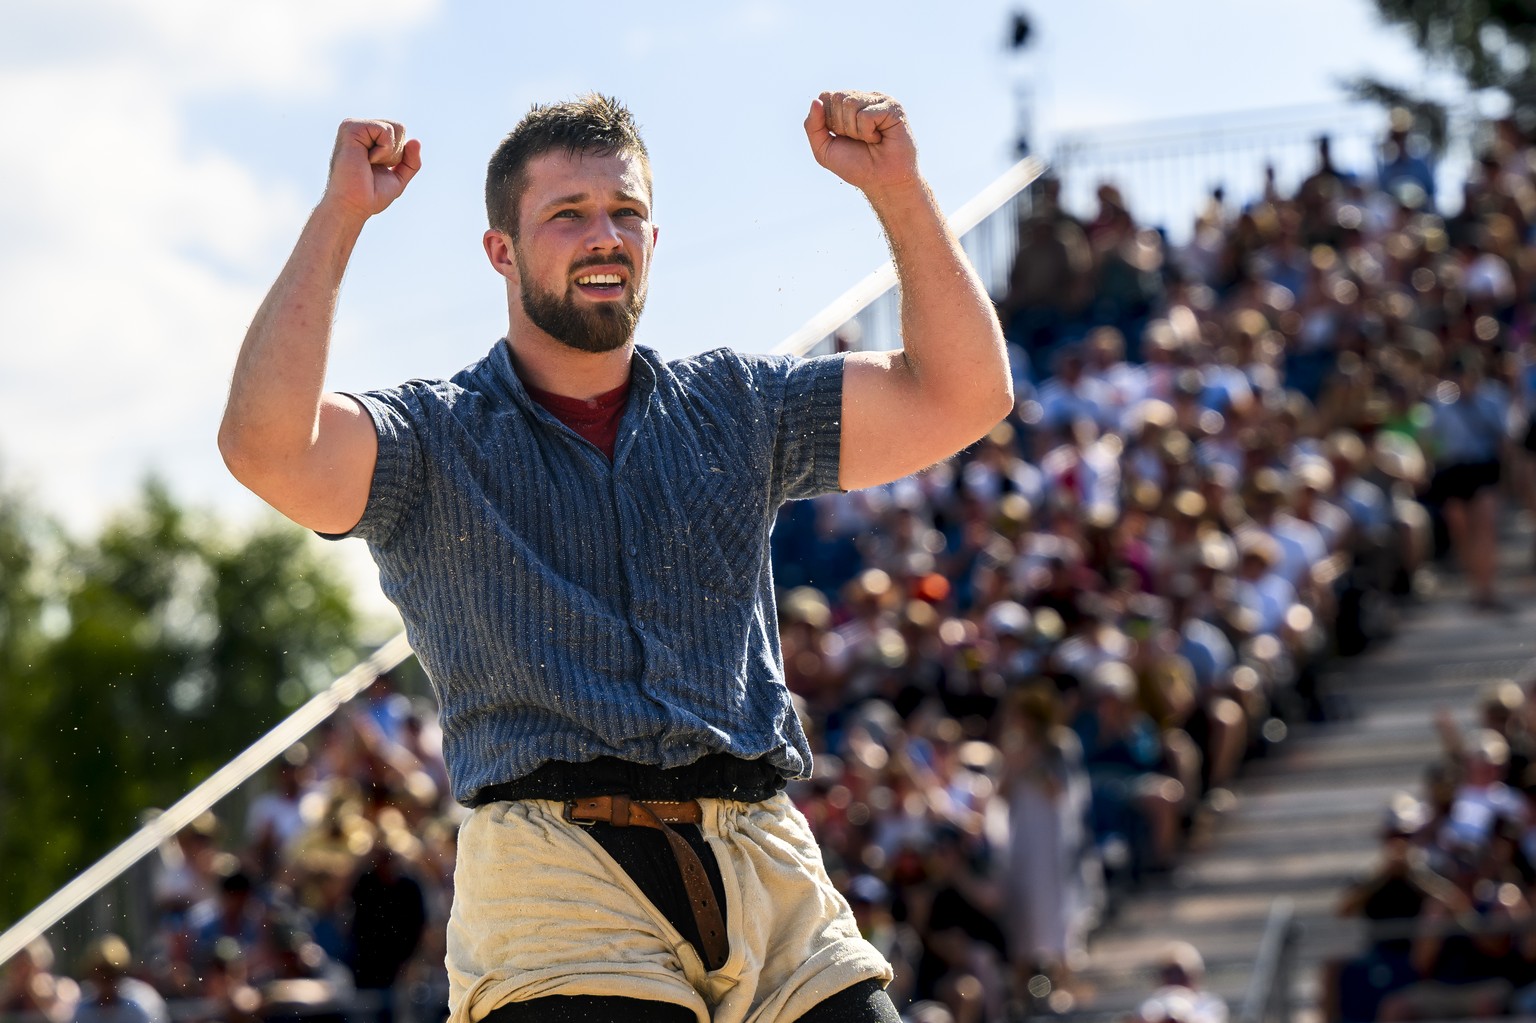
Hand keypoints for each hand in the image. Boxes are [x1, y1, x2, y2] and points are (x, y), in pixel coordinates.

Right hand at [322, 119, 421, 219]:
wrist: (353, 205)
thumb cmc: (370, 194)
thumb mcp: (398, 177)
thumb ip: (411, 161)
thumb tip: (416, 141)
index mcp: (368, 137)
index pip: (400, 132)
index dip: (399, 155)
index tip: (380, 168)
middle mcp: (360, 128)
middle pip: (400, 127)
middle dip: (396, 153)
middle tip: (374, 166)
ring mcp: (353, 126)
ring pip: (393, 128)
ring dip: (389, 153)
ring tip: (368, 163)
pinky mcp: (350, 128)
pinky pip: (385, 130)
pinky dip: (383, 150)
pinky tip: (366, 159)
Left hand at [803, 91, 919, 195]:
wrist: (881, 182)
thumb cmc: (856, 166)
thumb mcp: (824, 150)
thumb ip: (812, 126)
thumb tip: (815, 101)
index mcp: (846, 105)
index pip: (825, 97)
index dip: (827, 120)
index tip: (841, 137)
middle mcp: (862, 98)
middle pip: (837, 97)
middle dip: (841, 125)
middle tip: (857, 140)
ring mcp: (878, 100)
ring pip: (850, 103)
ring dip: (854, 130)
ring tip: (869, 140)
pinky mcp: (892, 107)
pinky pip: (866, 114)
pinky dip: (867, 132)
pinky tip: (879, 138)